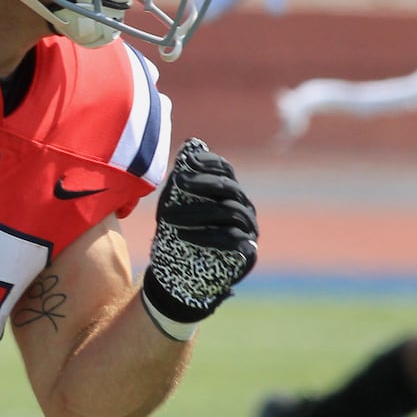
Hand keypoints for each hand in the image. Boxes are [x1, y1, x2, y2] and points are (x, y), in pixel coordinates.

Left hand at [141, 138, 257, 340]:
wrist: (176, 273)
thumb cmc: (175, 232)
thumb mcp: (174, 202)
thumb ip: (183, 177)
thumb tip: (193, 143)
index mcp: (225, 191)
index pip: (224, 169)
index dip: (209, 162)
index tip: (188, 162)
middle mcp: (241, 207)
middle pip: (229, 188)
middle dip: (203, 183)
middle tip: (179, 183)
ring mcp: (247, 230)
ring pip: (230, 212)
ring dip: (198, 212)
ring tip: (169, 218)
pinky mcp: (247, 252)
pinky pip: (232, 240)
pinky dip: (207, 236)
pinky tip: (185, 236)